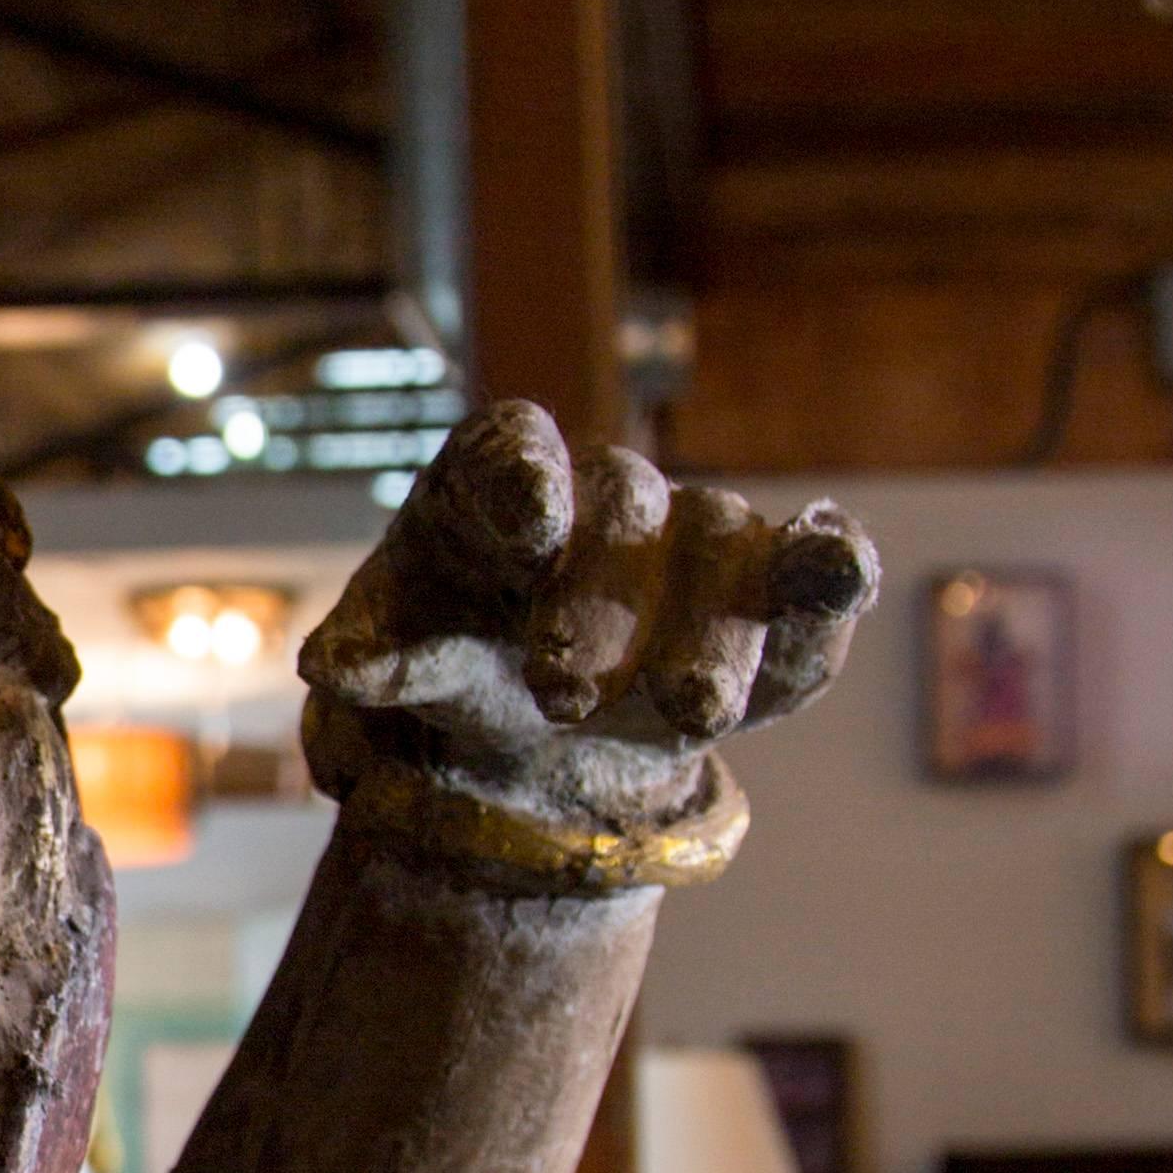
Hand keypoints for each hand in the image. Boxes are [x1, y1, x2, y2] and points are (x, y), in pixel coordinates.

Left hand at [299, 400, 873, 839]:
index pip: (509, 450)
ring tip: (688, 713)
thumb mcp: (405, 658)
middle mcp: (605, 491)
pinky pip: (806, 583)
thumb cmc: (456, 654)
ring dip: (713, 630)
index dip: (523, 474)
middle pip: (621, 504)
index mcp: (497, 481)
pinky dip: (826, 583)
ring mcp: (694, 534)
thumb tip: (330, 666)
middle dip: (602, 598)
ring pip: (721, 548)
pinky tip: (842, 571)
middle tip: (562, 694)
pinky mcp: (769, 594)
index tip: (529, 517)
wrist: (542, 721)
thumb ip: (381, 656)